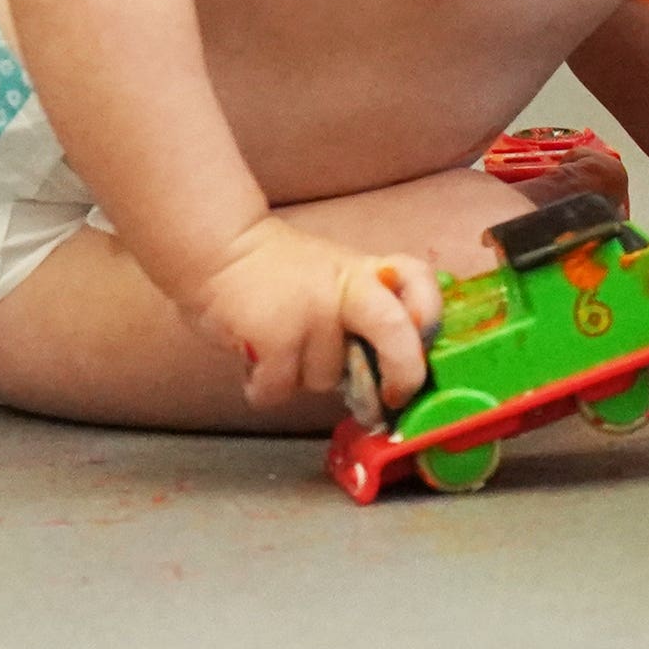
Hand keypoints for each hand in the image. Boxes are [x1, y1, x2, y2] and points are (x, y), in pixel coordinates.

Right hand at [193, 220, 441, 413]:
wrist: (219, 251)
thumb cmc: (279, 275)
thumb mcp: (332, 278)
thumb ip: (358, 314)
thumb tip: (381, 378)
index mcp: (367, 271)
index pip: (419, 280)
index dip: (429, 313)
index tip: (422, 340)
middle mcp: (349, 288)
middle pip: (396, 332)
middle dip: (403, 372)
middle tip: (394, 397)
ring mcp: (314, 312)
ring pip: (324, 379)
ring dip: (300, 377)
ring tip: (276, 347)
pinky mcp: (278, 337)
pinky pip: (282, 390)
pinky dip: (264, 388)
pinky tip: (252, 362)